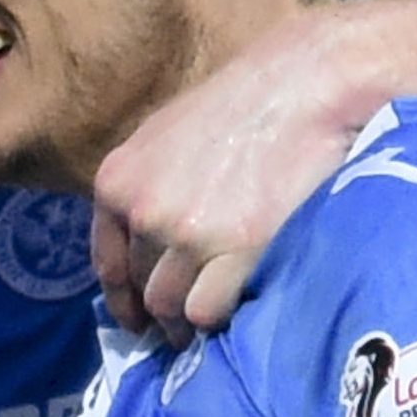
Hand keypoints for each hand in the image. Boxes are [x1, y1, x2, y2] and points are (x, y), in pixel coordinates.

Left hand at [93, 2, 390, 338]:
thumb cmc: (247, 102)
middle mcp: (145, 211)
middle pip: (144, 289)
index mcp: (120, 181)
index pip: (109, 262)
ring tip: (213, 332)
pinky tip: (238, 316)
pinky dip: (221, 322)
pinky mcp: (236, 251)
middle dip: (161, 316)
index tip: (138, 321)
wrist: (307, 84)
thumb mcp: (170, 133)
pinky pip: (209, 312)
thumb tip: (150, 241)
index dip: (123, 299)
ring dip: (189, 328)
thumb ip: (150, 186)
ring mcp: (188, 234)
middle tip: (185, 332)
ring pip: (172, 307)